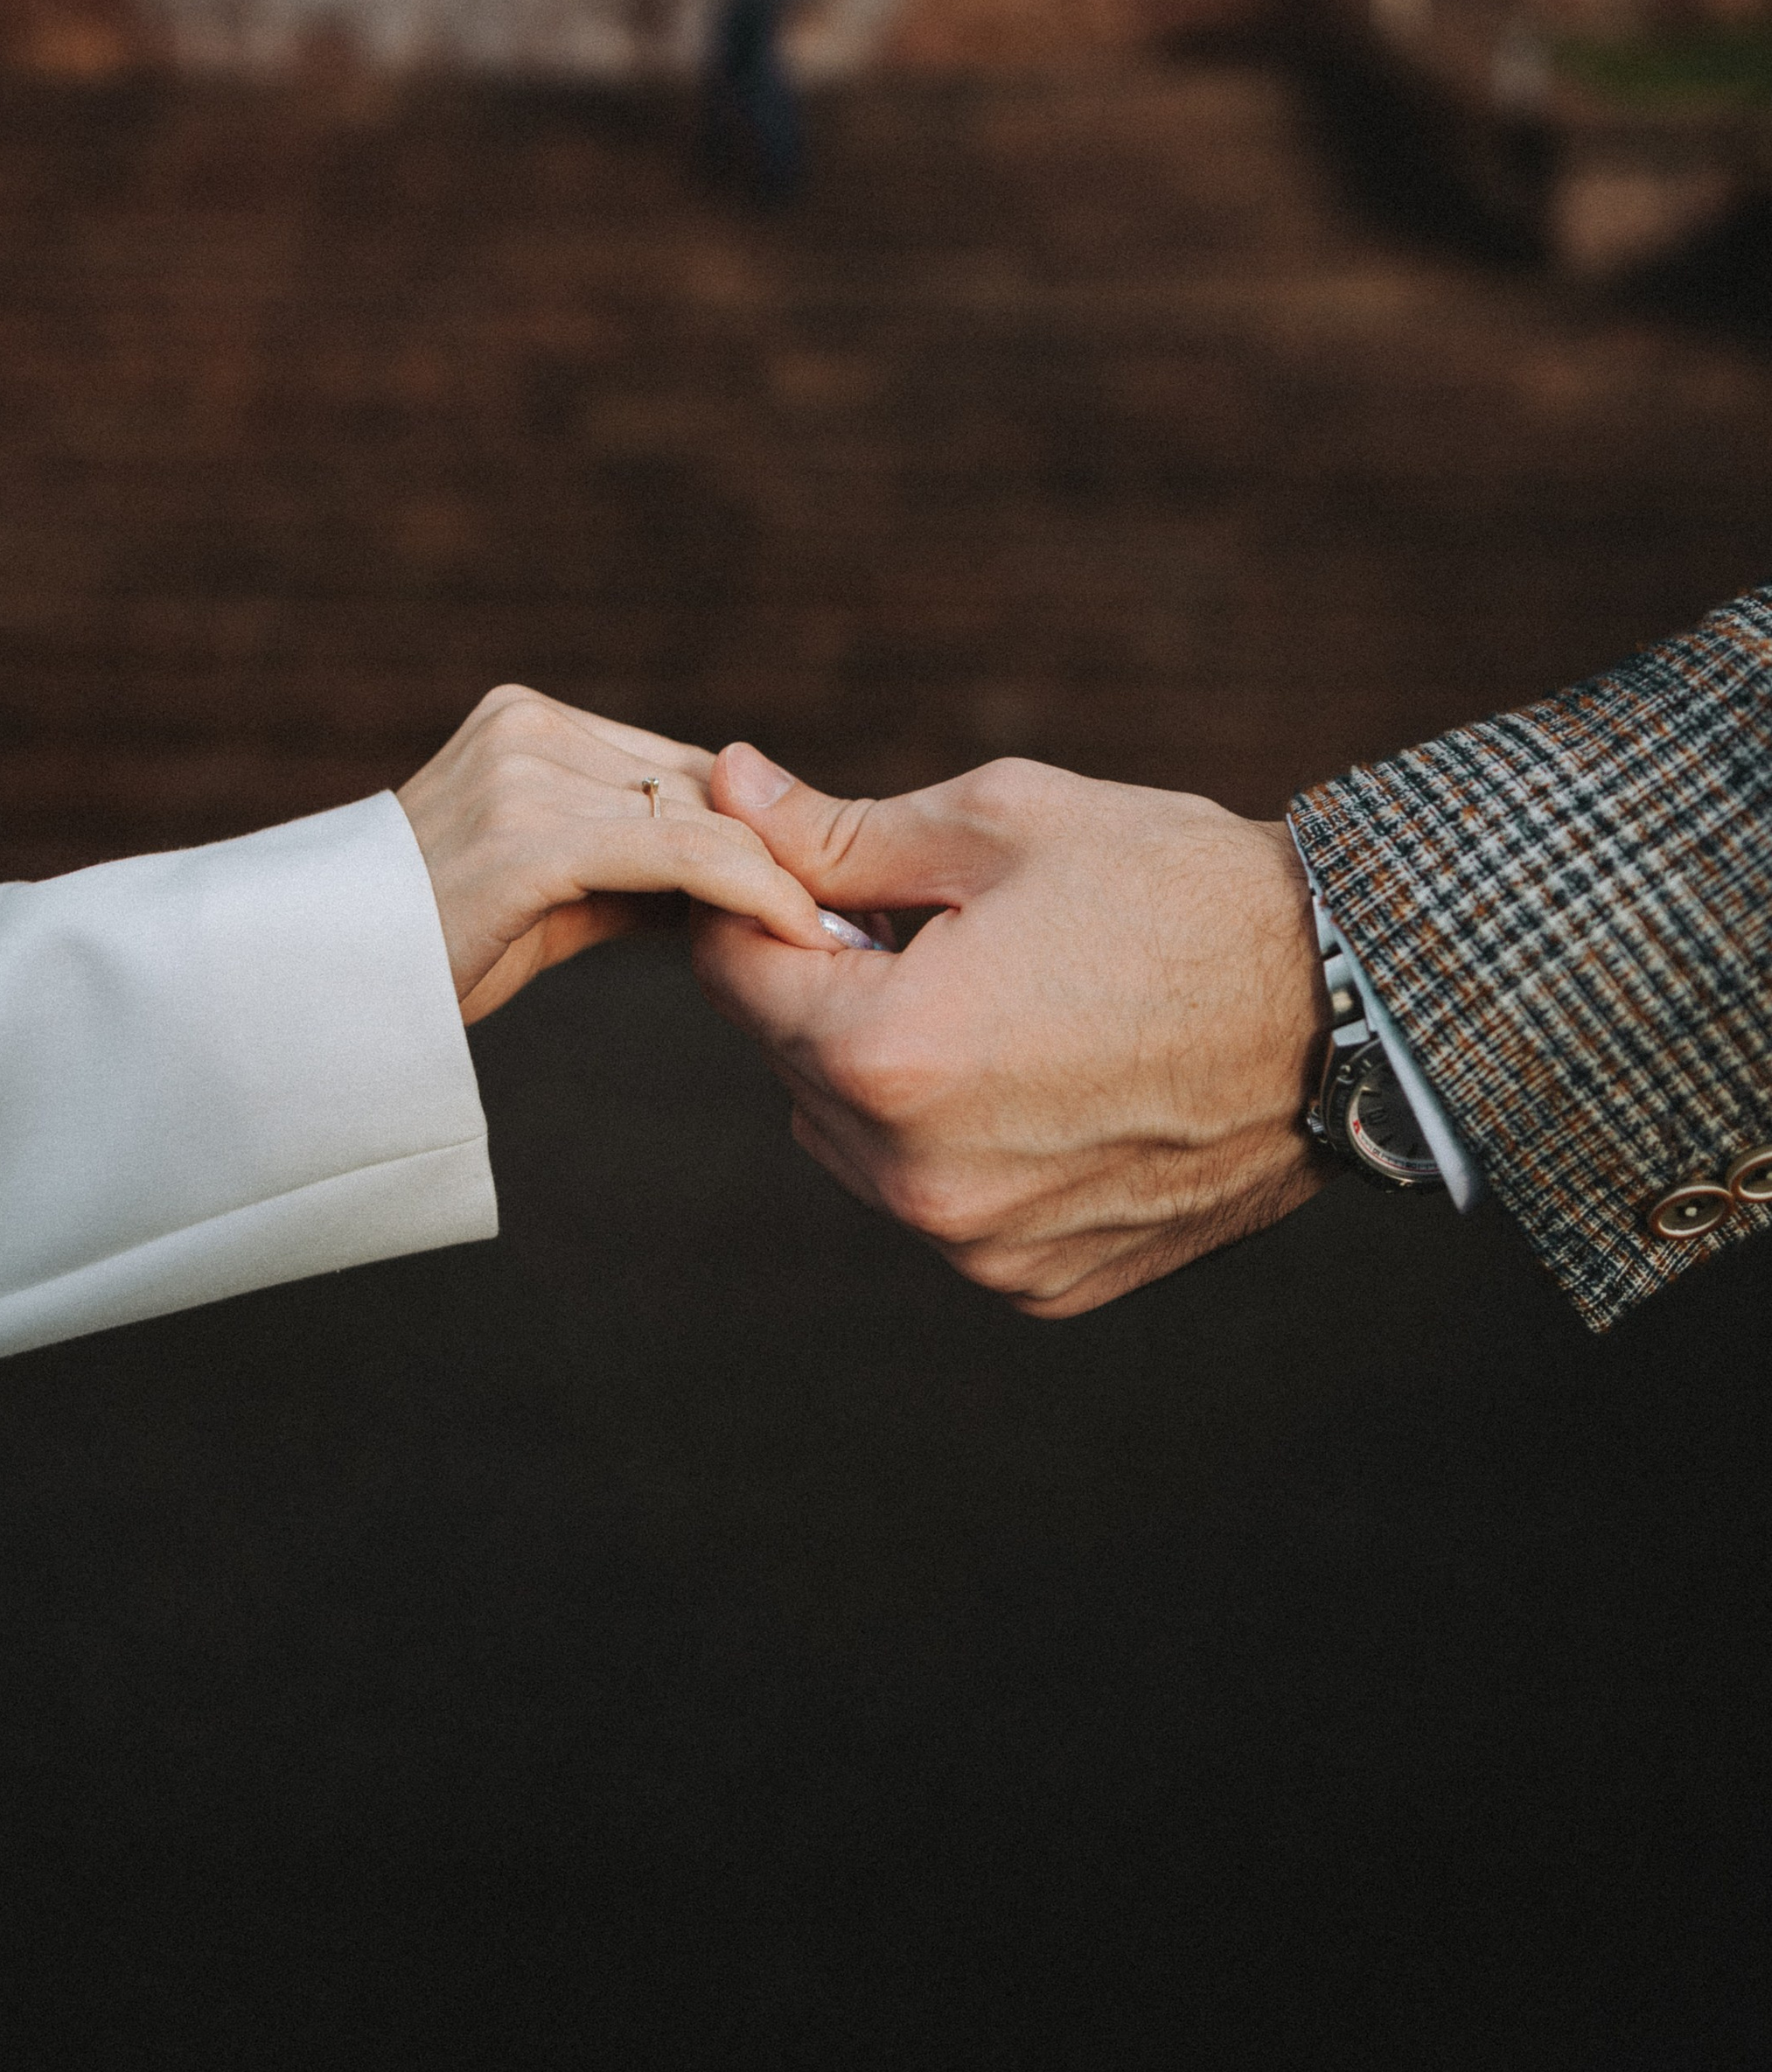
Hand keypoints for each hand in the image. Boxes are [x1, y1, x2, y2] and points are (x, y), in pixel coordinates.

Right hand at [399, 687, 840, 1025]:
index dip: (758, 832)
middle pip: (702, 787)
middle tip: (856, 920)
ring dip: (778, 883)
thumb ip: (632, 866)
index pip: (683, 767)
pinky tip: (798, 933)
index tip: (827, 893)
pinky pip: (680, 857)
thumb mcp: (546, 891)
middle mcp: (528, 727)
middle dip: (780, 856)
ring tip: (837, 940)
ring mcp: (523, 775)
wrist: (321, 988)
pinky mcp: (528, 842)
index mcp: (528, 720)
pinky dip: (752, 895)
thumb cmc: (434, 949)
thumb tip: (737, 883)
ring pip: (703, 820)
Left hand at [692, 743, 1328, 1316]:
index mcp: (889, 1052)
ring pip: (855, 1142)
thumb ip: (837, 832)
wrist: (1349, 1008)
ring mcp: (980, 1246)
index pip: (735, 975)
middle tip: (944, 935)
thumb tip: (721, 789)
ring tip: (1010, 1008)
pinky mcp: (1040, 1283)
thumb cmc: (1177, 892)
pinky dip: (967, 1146)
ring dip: (891, 1076)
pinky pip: (943, 1207)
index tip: (825, 879)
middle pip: (790, 1062)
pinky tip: (1054, 1083)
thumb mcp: (997, 824)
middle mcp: (917, 1176)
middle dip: (836, 990)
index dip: (767, 908)